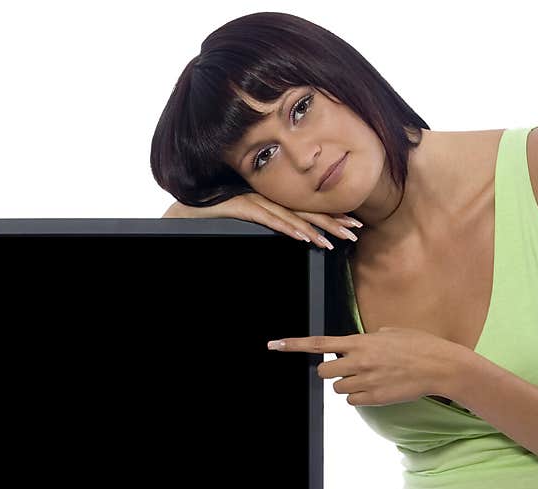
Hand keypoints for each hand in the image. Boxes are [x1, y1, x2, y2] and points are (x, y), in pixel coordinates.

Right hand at [162, 192, 362, 248]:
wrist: (180, 214)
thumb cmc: (212, 222)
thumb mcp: (246, 228)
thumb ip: (268, 228)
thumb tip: (292, 238)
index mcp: (270, 202)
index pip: (306, 210)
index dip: (332, 217)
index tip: (353, 225)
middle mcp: (265, 198)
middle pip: (305, 210)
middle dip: (333, 220)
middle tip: (357, 230)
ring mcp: (252, 201)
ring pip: (290, 215)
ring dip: (314, 229)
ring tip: (334, 241)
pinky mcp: (238, 207)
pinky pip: (267, 218)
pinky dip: (287, 228)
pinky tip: (302, 236)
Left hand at [266, 327, 466, 405]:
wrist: (441, 367)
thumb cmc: (419, 345)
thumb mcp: (391, 331)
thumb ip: (370, 337)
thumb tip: (363, 342)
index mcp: (360, 342)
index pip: (319, 344)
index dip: (294, 345)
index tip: (274, 345)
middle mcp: (358, 362)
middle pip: (322, 373)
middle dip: (329, 373)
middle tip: (348, 369)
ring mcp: (366, 382)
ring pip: (337, 390)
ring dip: (347, 385)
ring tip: (370, 378)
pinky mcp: (374, 399)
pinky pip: (353, 402)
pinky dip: (359, 397)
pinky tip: (377, 388)